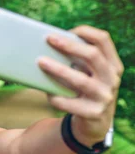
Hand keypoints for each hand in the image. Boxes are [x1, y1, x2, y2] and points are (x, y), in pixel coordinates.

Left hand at [39, 26, 123, 145]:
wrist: (95, 123)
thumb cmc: (85, 91)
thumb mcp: (89, 74)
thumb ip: (78, 61)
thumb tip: (49, 44)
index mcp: (112, 65)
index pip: (104, 40)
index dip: (86, 32)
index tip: (68, 29)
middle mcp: (112, 79)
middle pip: (93, 55)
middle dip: (69, 45)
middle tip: (49, 39)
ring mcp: (104, 97)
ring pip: (80, 80)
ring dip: (58, 69)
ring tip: (40, 62)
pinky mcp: (93, 113)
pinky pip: (70, 103)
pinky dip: (56, 97)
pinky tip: (47, 93)